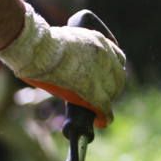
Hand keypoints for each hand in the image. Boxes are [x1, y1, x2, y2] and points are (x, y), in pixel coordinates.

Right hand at [0, 4, 125, 126]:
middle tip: (102, 95)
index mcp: (99, 41)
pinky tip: (101, 121)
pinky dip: (104, 116)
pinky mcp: (93, 90)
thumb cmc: (44, 44)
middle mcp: (105, 56)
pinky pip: (104, 107)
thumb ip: (73, 49)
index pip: (116, 58)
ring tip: (99, 109)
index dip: (112, 71)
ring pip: (112, 92)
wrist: (42, 50)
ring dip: (106, 101)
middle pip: (118, 76)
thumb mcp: (67, 38)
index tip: (106, 77)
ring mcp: (101, 74)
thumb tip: (62, 59)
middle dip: (112, 87)